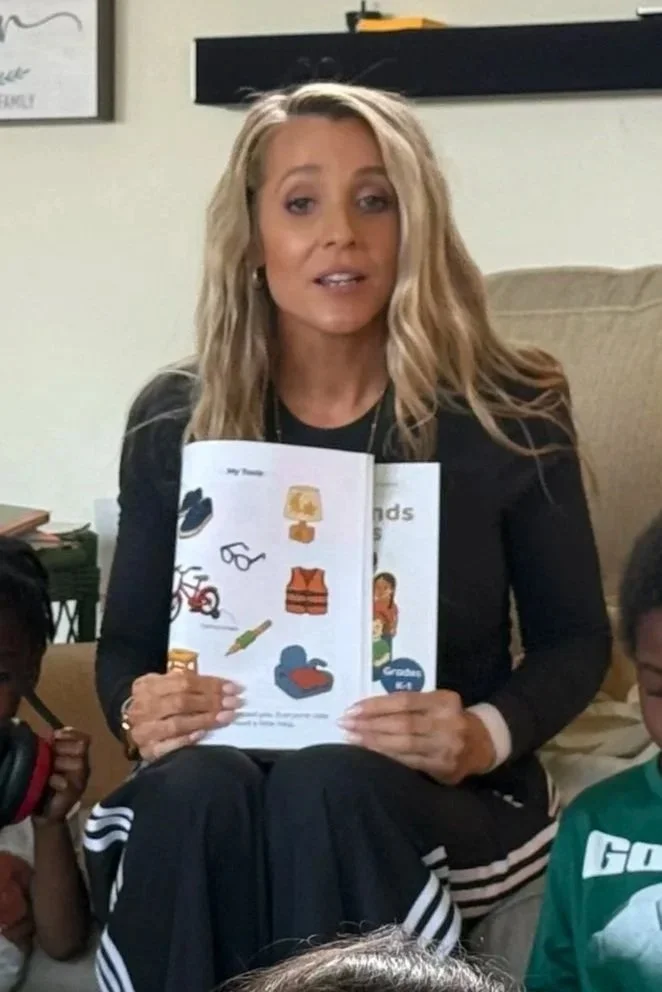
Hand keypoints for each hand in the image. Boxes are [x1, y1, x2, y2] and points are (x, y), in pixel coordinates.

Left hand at [36, 728, 89, 823]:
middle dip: (63, 747)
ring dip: (60, 763)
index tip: (54, 736)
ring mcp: (81, 780)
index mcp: (78, 756)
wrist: (44, 812)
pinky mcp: (74, 793)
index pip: (83, 738)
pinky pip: (67, 782)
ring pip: (78, 762)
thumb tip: (50, 731)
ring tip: (49, 769)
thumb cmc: (45, 783)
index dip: (70, 734)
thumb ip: (51, 746)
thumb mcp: (47, 761)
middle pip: (82, 746)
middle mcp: (84, 766)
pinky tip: (49, 781)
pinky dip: (55, 780)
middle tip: (51, 754)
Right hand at [128, 668, 242, 761]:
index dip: (210, 684)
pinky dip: (186, 740)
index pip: (183, 681)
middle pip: (181, 702)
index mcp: (148, 685)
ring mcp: (143, 730)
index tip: (232, 688)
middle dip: (211, 702)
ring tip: (226, 717)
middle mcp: (143, 707)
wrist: (129, 723)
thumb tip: (223, 687)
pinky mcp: (147, 750)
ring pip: (177, 724)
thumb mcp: (163, 685)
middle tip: (234, 703)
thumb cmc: (156, 701)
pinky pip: (168, 746)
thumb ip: (186, 683)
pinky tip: (202, 735)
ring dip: (205, 720)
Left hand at [340, 691, 495, 784]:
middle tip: (345, 724)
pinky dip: (388, 758)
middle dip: (370, 724)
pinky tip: (371, 755)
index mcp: (444, 700)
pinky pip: (410, 762)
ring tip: (352, 738)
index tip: (352, 709)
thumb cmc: (448, 719)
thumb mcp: (437, 703)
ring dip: (374, 742)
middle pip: (402, 723)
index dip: (377, 705)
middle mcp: (447, 722)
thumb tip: (366, 708)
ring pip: (404, 744)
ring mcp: (447, 747)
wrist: (483, 744)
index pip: (404, 700)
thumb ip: (410, 703)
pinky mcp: (444, 768)